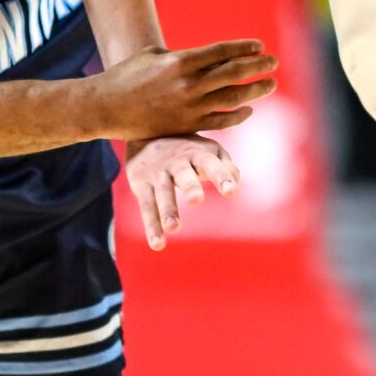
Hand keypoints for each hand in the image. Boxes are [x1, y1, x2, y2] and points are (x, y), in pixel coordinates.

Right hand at [90, 41, 277, 140]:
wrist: (106, 107)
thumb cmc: (126, 76)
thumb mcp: (152, 55)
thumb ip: (181, 56)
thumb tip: (204, 60)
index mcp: (180, 61)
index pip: (222, 52)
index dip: (244, 48)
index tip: (259, 47)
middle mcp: (189, 84)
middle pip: (233, 73)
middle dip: (257, 66)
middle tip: (273, 63)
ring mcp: (189, 106)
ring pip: (231, 98)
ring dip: (255, 91)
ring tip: (270, 85)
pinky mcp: (185, 125)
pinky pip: (220, 121)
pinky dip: (237, 115)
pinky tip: (248, 110)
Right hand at [125, 134, 240, 249]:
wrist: (145, 131)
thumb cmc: (187, 148)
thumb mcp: (208, 150)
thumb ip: (225, 166)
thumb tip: (234, 184)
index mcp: (197, 152)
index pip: (211, 163)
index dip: (221, 176)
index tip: (231, 191)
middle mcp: (177, 162)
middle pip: (183, 174)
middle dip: (189, 185)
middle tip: (196, 200)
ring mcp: (157, 173)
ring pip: (162, 192)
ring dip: (167, 209)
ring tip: (174, 228)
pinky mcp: (141, 184)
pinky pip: (146, 207)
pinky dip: (151, 226)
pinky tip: (158, 244)